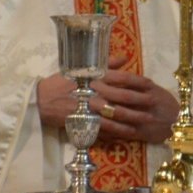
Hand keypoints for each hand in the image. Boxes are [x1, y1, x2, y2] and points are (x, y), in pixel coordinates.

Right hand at [36, 54, 179, 144]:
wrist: (41, 100)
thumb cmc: (63, 82)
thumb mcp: (83, 69)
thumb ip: (106, 64)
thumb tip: (125, 57)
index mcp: (93, 79)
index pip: (119, 81)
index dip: (137, 86)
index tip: (151, 89)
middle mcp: (92, 94)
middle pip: (119, 101)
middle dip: (137, 106)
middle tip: (152, 110)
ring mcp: (87, 111)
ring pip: (112, 119)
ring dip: (127, 123)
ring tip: (141, 125)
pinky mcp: (81, 124)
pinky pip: (100, 131)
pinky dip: (113, 133)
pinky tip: (124, 135)